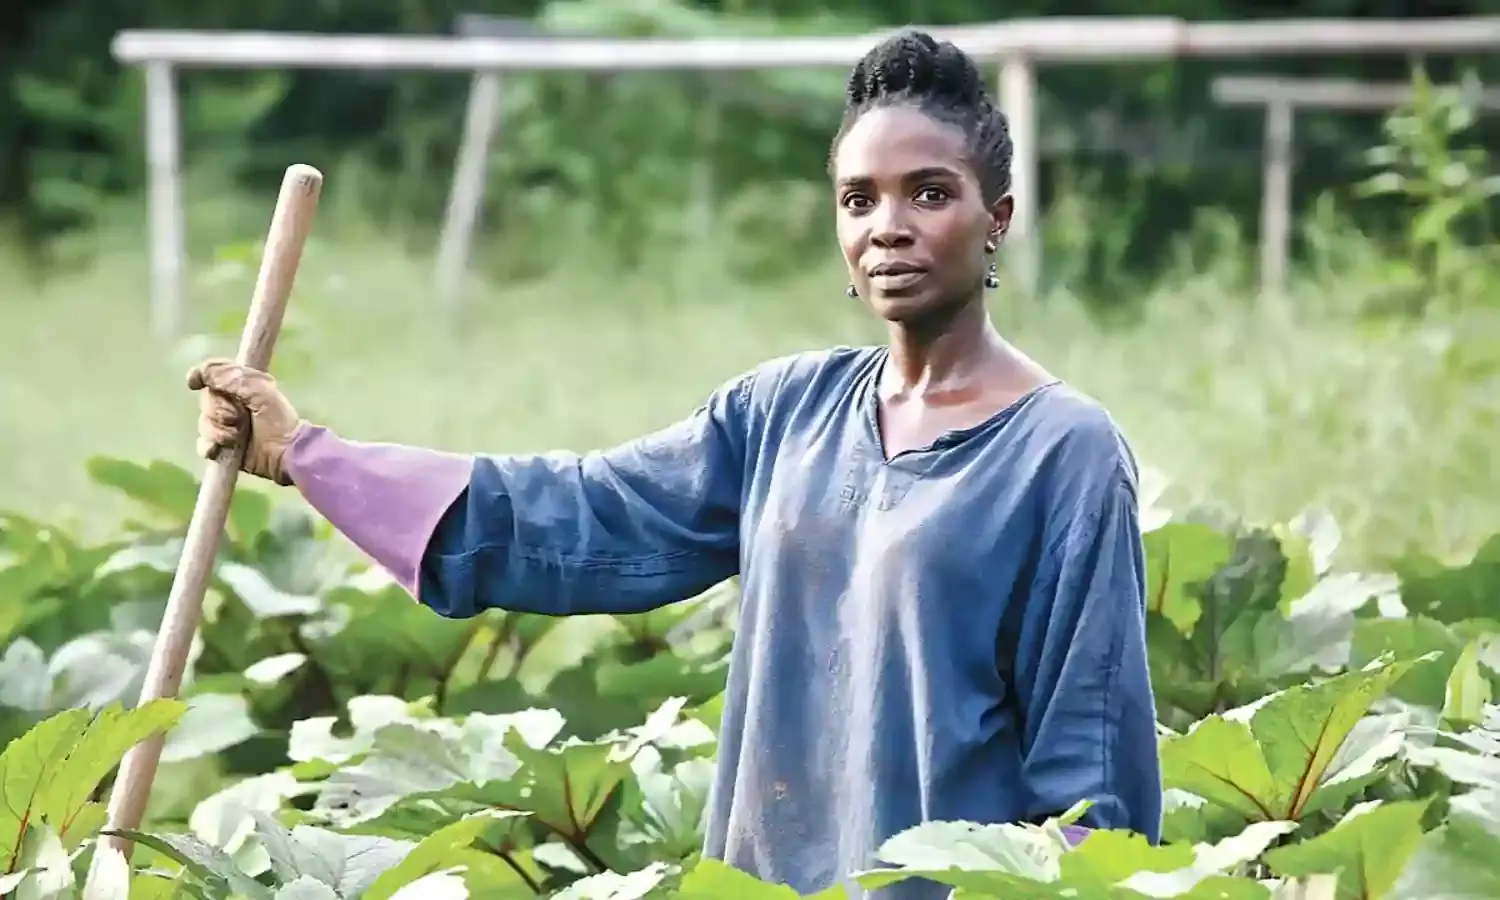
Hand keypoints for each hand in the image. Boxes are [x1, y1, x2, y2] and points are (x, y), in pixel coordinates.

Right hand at [186, 358, 302, 485]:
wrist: (285, 453)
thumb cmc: (278, 419)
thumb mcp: (260, 391)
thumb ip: (232, 377)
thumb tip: (198, 373)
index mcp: (240, 386)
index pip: (211, 375)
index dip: (202, 377)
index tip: (195, 383)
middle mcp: (229, 404)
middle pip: (206, 401)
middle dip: (220, 411)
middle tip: (241, 418)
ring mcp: (224, 426)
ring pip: (204, 424)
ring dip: (219, 431)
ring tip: (238, 436)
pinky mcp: (222, 448)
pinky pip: (203, 445)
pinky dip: (209, 447)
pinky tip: (219, 449)